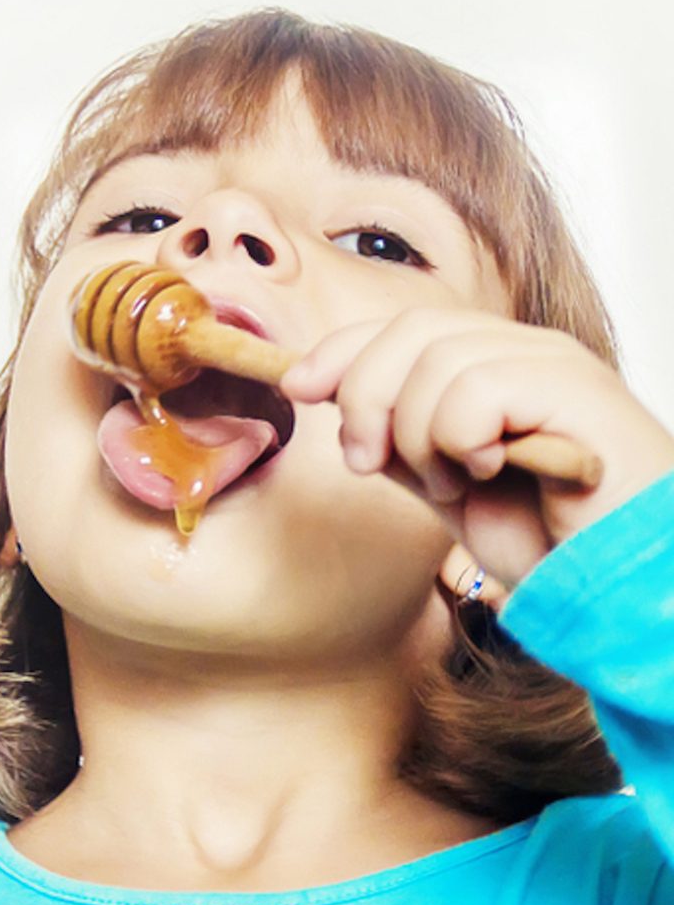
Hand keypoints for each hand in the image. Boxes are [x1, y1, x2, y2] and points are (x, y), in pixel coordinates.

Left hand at [280, 308, 673, 585]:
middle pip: (409, 330)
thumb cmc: (540, 535)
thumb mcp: (441, 485)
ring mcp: (552, 365)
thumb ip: (395, 441)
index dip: (340, 349)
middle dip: (365, 396)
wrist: (609, 579)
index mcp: (490, 365)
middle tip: (366, 460)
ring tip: (451, 481)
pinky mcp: (575, 391)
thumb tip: (331, 396)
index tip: (296, 386)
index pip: (401, 325)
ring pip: (437, 361)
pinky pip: (477, 388)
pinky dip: (460, 438)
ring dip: (417, 435)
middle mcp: (523, 351)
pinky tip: (486, 471)